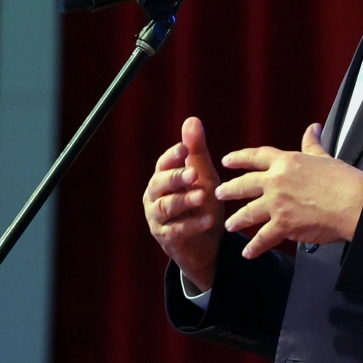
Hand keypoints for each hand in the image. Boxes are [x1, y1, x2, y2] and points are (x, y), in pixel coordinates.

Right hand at [143, 117, 224, 291]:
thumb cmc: (201, 204)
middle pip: (159, 184)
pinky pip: (176, 230)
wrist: (206, 243)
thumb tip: (192, 119)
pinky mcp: (166, 239)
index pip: (163, 164)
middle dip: (176, 178)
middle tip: (194, 173)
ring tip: (202, 196)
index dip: (172, 156)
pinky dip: (192, 225)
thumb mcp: (203, 176)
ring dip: (184, 200)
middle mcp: (155, 197)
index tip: (184, 148)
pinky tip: (208, 220)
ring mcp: (158, 218)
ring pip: (166, 207)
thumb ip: (196, 151)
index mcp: (162, 178)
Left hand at [215, 123, 362, 258]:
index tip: (227, 160)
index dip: (239, 158)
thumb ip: (312, 144)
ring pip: (249, 212)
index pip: (256, 157)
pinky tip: (247, 252)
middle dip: (229, 190)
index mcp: (286, 162)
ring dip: (237, 219)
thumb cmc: (343, 179)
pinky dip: (254, 247)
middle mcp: (276, 181)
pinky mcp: (284, 225)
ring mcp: (277, 204)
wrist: (353, 202)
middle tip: (219, 192)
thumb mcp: (324, 156)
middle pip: (245, 185)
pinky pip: (263, 238)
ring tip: (229, 224)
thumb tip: (313, 128)